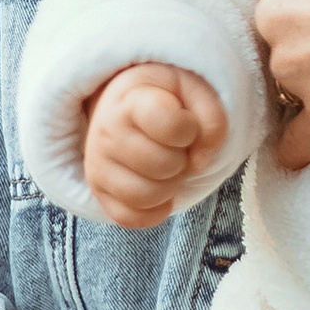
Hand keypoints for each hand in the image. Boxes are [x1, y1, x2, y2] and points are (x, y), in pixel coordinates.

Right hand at [81, 63, 230, 224]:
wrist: (123, 105)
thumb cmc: (165, 98)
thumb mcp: (194, 90)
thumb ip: (211, 118)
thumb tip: (201, 161)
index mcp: (132, 100)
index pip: (171, 126)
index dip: (190, 130)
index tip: (185, 123)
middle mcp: (106, 132)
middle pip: (164, 165)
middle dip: (182, 160)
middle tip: (176, 148)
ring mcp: (98, 165)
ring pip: (147, 196)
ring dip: (170, 186)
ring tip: (167, 168)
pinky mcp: (98, 193)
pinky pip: (131, 218)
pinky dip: (154, 210)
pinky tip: (160, 189)